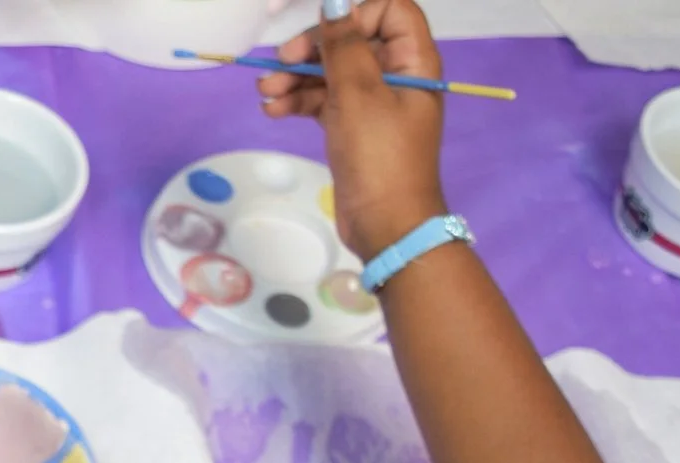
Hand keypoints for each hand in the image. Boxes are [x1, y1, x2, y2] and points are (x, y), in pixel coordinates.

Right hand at [258, 0, 449, 259]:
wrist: (386, 225)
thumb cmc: (380, 158)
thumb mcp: (358, 94)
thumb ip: (344, 45)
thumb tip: (334, 3)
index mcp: (413, 61)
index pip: (390, 11)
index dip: (355, 14)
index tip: (325, 35)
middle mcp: (396, 76)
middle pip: (352, 41)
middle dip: (313, 49)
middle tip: (280, 62)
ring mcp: (374, 104)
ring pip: (332, 73)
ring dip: (297, 78)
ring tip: (265, 92)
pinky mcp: (353, 128)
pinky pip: (324, 102)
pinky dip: (299, 102)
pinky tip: (274, 110)